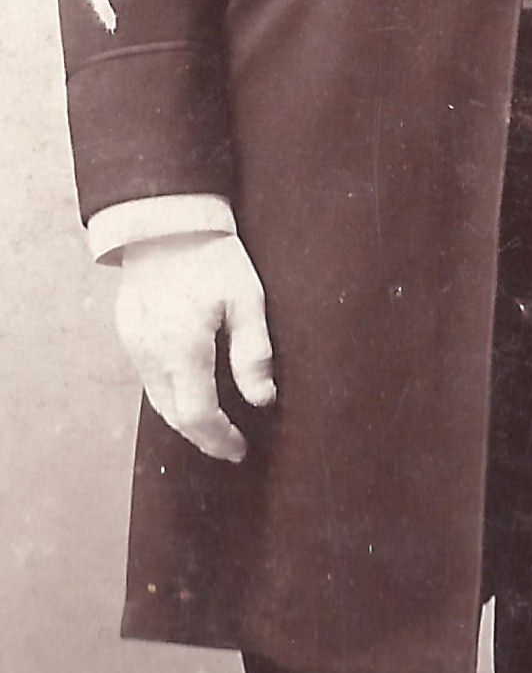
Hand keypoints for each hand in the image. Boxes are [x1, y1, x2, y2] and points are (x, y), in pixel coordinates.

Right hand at [114, 234, 275, 463]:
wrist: (165, 223)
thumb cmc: (212, 258)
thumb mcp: (246, 300)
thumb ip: (253, 353)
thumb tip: (261, 400)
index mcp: (183, 349)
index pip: (197, 415)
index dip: (219, 439)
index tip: (240, 449)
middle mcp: (151, 354)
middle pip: (174, 416)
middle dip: (203, 437)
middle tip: (231, 446)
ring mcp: (134, 346)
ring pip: (158, 400)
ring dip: (186, 419)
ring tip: (215, 426)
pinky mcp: (128, 335)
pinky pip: (149, 379)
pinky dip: (171, 395)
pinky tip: (192, 392)